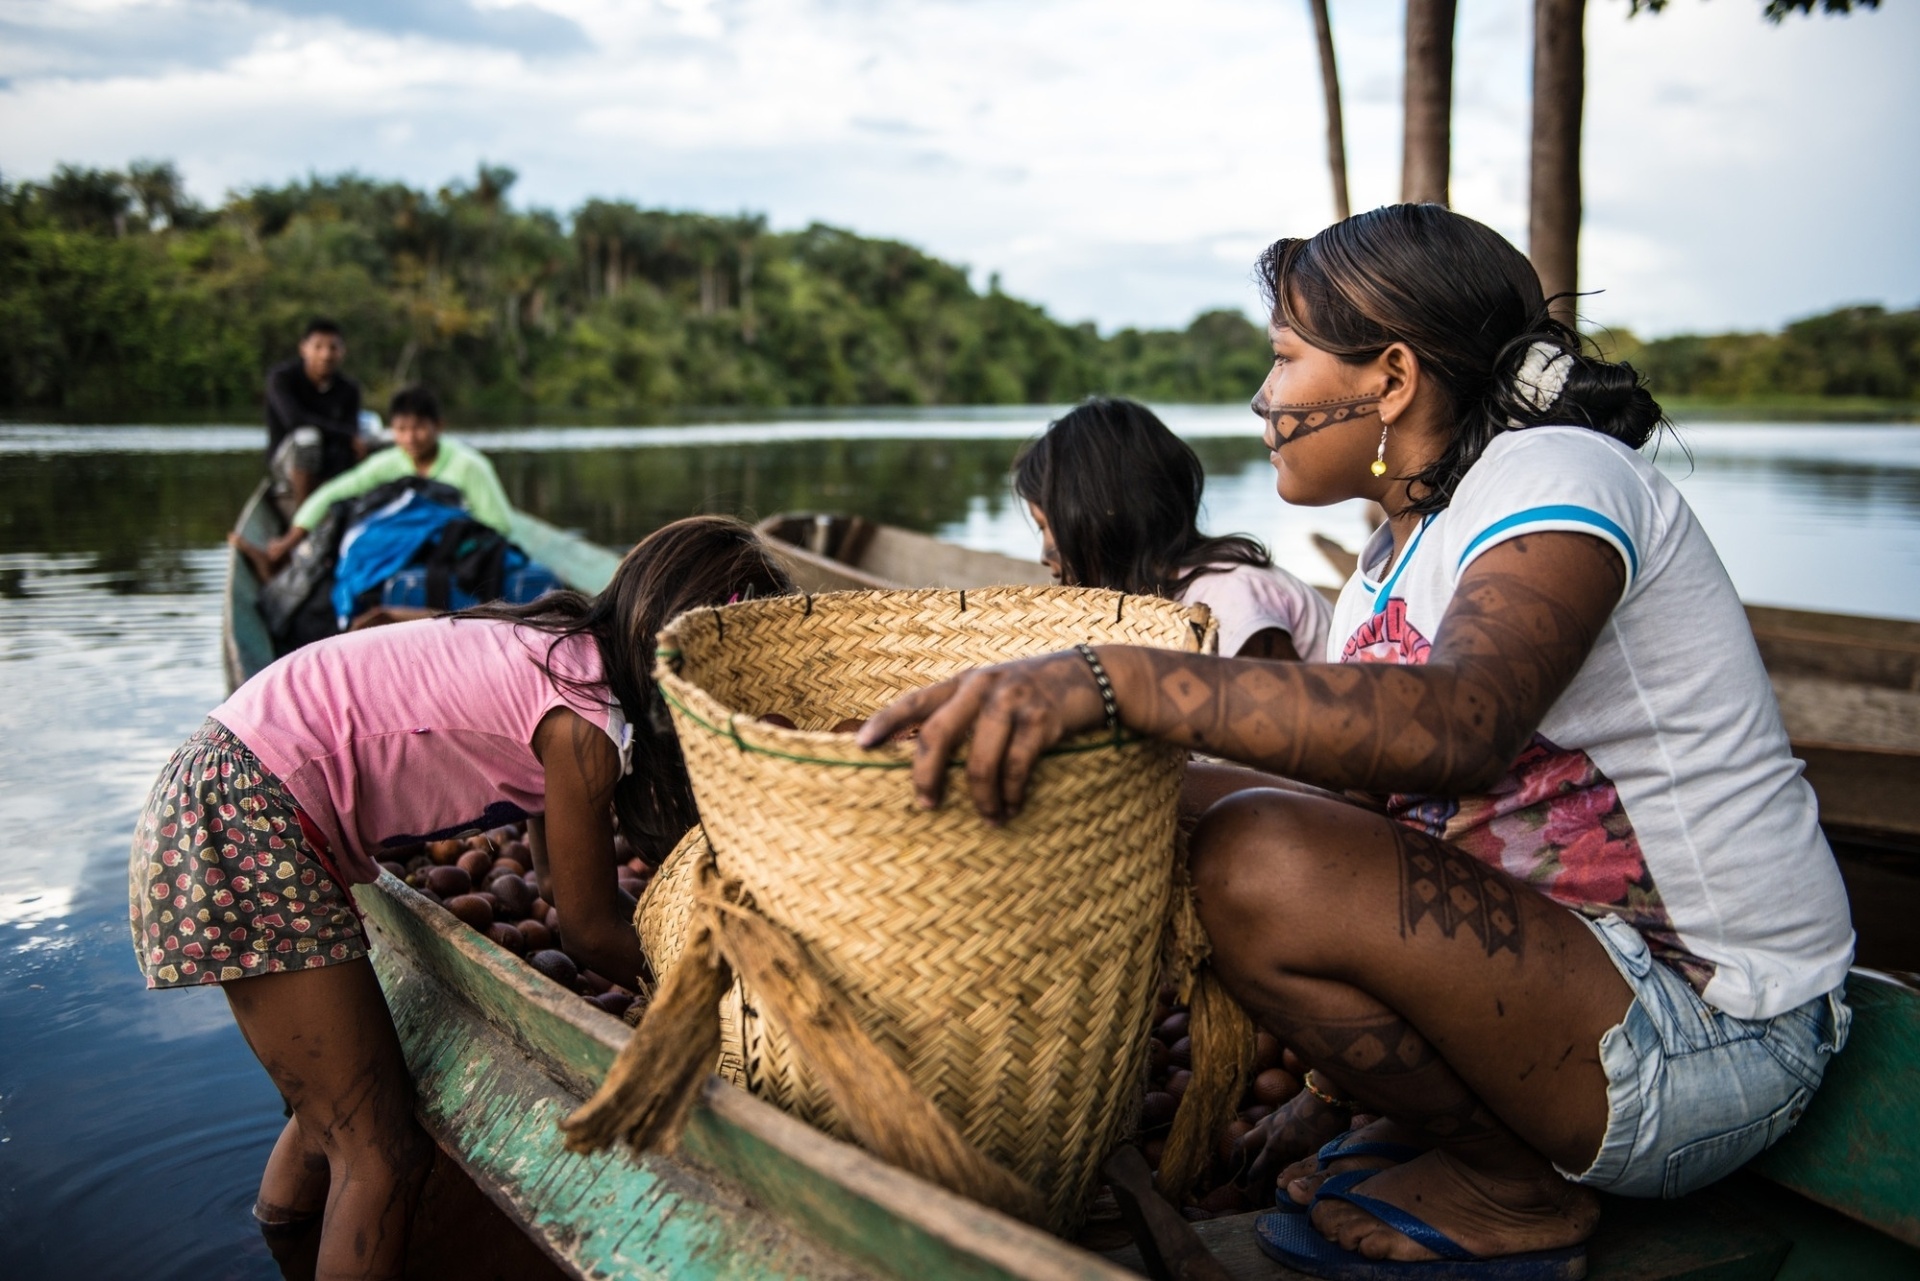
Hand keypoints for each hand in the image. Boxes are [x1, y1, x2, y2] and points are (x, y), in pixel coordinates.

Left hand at [856, 649, 1109, 821]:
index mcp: (964, 681)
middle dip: (927, 776)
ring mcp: (1013, 701)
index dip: (886, 722)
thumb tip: (928, 757)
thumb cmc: (1034, 693)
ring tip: (988, 818)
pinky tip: (1013, 807)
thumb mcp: (995, 690)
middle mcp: (983, 686)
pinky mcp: (1042, 718)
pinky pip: (1017, 766)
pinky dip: (1012, 794)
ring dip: (982, 799)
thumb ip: (964, 712)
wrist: (1093, 674)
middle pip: (937, 734)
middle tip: (926, 806)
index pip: (915, 700)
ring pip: (979, 761)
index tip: (860, 745)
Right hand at [1234, 1090, 1357, 1200]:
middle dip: (1234, 1163)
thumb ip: (1304, 1173)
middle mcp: (1268, 1132)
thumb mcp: (1318, 1153)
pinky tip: (1267, 1138)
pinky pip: (1261, 1124)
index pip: (1256, 1169)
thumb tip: (1291, 1191)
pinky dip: (1258, 1135)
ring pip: (1250, 1133)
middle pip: (1241, 1146)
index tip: (1250, 1196)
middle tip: (1234, 1176)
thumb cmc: (1325, 1124)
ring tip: (1247, 1158)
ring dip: (1245, 1147)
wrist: (1328, 1091)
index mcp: (1275, 1146)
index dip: (1251, 1184)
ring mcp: (1272, 1119)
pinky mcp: (1280, 1111)